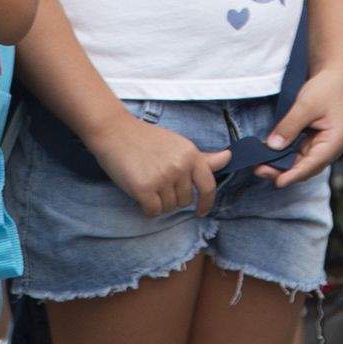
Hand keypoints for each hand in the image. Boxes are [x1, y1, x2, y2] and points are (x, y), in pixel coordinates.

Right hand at [86, 110, 225, 217]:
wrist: (114, 131)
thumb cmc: (146, 138)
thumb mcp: (178, 144)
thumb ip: (202, 158)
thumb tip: (228, 158)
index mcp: (191, 154)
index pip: (208, 185)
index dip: (207, 202)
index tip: (202, 211)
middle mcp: (180, 166)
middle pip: (185, 200)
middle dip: (172, 196)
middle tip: (157, 180)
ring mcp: (162, 178)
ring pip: (168, 207)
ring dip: (158, 202)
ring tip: (147, 181)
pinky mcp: (144, 189)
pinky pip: (152, 211)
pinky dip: (146, 207)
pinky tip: (139, 192)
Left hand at [267, 64, 342, 183]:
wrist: (335, 75)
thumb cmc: (326, 88)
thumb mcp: (306, 105)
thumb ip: (290, 126)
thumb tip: (273, 146)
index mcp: (334, 142)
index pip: (312, 165)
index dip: (294, 174)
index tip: (278, 182)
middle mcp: (329, 148)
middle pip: (304, 168)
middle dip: (282, 171)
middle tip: (258, 170)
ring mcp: (320, 145)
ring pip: (299, 162)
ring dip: (280, 165)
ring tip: (259, 166)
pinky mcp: (312, 140)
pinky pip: (296, 153)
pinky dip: (283, 155)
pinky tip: (268, 155)